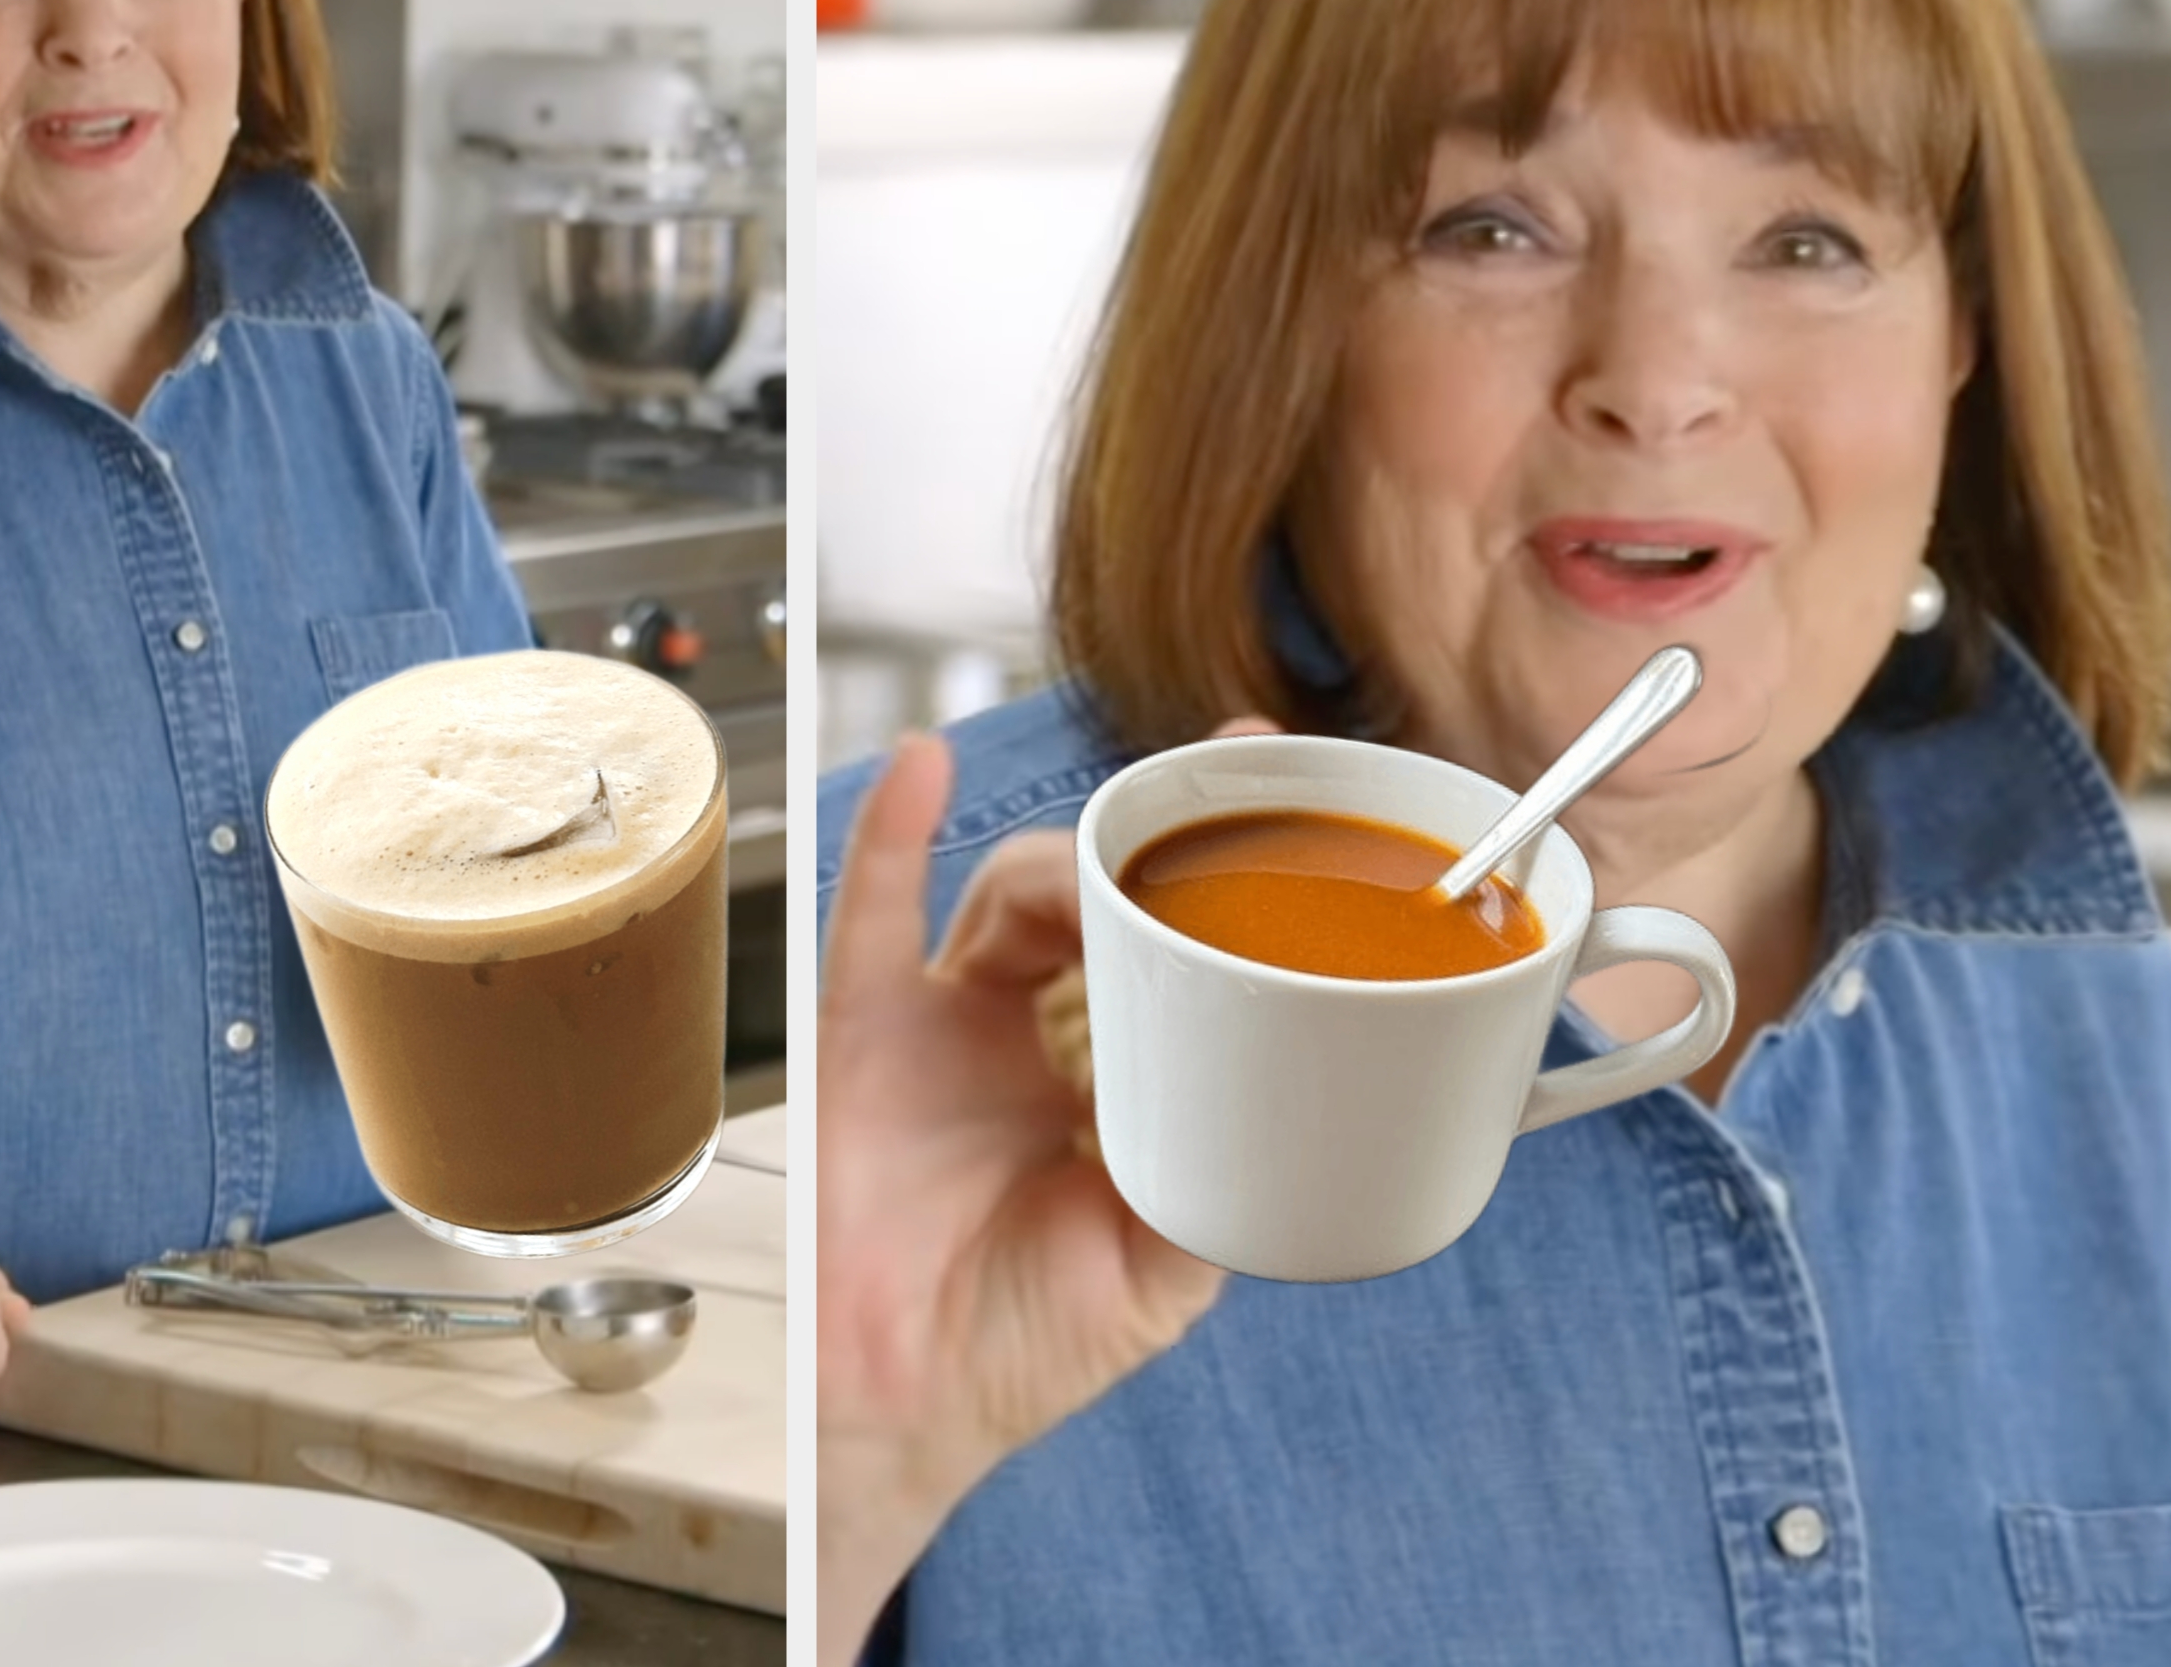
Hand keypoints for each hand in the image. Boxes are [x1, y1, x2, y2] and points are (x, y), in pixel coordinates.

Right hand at [816, 725, 1270, 1659]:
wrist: (893, 1404)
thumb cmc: (1019, 1344)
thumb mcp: (1162, 1269)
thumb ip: (1226, 1186)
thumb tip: (1310, 1114)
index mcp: (1104, 1082)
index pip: (1168, 955)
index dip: (1217, 883)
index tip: (1284, 799)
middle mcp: (1026, 1037)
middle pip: (1097, 905)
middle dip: (1146, 859)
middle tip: (1205, 824)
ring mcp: (940, 1025)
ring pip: (1009, 895)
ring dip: (1064, 870)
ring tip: (1104, 884)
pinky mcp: (860, 1031)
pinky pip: (869, 910)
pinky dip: (896, 829)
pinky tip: (926, 767)